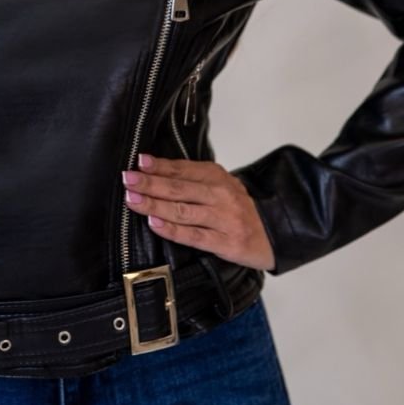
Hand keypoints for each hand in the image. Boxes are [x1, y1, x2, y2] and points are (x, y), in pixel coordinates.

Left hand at [121, 154, 275, 271]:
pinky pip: (193, 236)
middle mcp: (220, 195)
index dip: (160, 166)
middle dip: (150, 183)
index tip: (139, 162)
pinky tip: (154, 224)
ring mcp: (222, 219)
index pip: (183, 169)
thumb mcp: (221, 185)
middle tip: (128, 179)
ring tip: (133, 200)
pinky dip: (172, 229)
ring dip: (155, 205)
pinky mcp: (224, 242)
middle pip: (179, 188)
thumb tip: (154, 171)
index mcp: (217, 177)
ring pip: (183, 210)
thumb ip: (193, 179)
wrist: (275, 234)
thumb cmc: (239, 209)